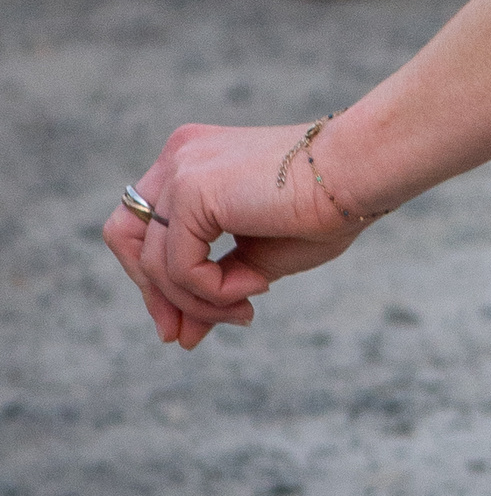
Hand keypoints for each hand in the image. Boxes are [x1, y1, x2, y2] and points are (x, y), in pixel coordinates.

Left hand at [106, 119, 378, 348]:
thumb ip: (216, 284)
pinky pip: (179, 266)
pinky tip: (254, 287)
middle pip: (124, 238)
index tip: (183, 324)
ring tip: (246, 309)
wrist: (361, 172)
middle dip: (154, 295)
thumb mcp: (257, 258)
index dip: (154, 280)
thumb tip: (184, 336)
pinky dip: (212, 291)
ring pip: (154, 263)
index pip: (144, 226)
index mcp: (194, 162)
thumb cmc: (325, 209)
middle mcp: (179, 158)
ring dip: (199, 302)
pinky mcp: (192, 190)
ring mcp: (181, 170)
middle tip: (184, 338)